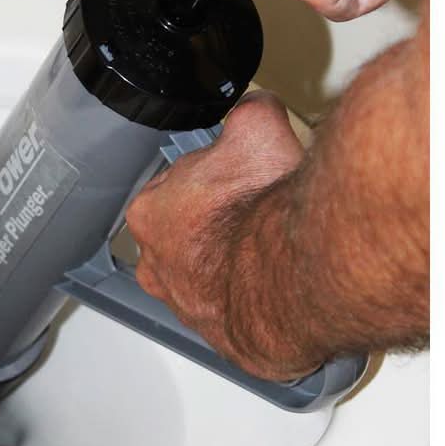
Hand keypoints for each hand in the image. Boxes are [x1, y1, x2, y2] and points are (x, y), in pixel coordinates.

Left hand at [126, 91, 312, 379]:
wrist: (293, 279)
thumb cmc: (263, 211)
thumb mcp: (258, 130)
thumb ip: (250, 113)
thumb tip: (255, 107)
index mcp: (151, 213)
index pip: (176, 188)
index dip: (214, 180)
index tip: (240, 180)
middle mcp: (157, 265)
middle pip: (186, 234)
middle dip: (217, 225)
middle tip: (257, 213)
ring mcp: (187, 307)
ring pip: (206, 277)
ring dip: (233, 264)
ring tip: (270, 251)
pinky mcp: (221, 338)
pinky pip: (234, 313)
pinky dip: (253, 300)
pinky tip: (277, 284)